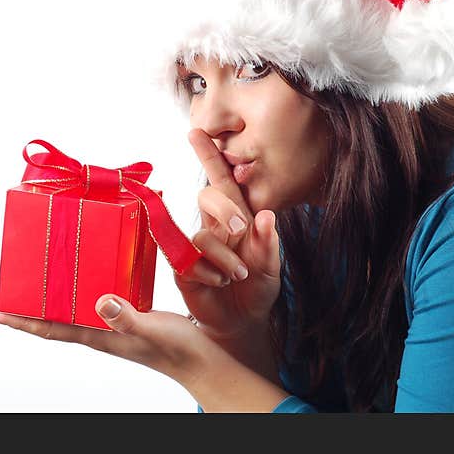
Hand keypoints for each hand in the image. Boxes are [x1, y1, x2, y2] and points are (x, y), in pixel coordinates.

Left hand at [0, 291, 224, 386]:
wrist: (201, 361)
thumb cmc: (178, 350)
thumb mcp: (152, 329)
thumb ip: (126, 318)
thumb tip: (100, 302)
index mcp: (99, 336)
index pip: (50, 328)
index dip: (21, 320)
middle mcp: (98, 331)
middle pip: (51, 321)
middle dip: (23, 310)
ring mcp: (110, 327)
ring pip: (68, 313)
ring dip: (45, 302)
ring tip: (28, 286)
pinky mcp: (124, 317)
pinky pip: (89, 305)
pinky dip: (74, 295)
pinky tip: (76, 282)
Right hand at [175, 129, 282, 341]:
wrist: (241, 322)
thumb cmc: (257, 289)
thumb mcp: (271, 269)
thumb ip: (269, 245)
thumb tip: (266, 217)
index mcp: (237, 218)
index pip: (222, 180)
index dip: (209, 155)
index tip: (196, 131)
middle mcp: (214, 226)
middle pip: (208, 196)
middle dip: (225, 210)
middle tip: (241, 231)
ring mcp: (196, 246)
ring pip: (203, 234)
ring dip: (224, 255)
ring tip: (238, 275)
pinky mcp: (182, 266)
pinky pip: (188, 259)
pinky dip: (208, 272)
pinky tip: (219, 282)